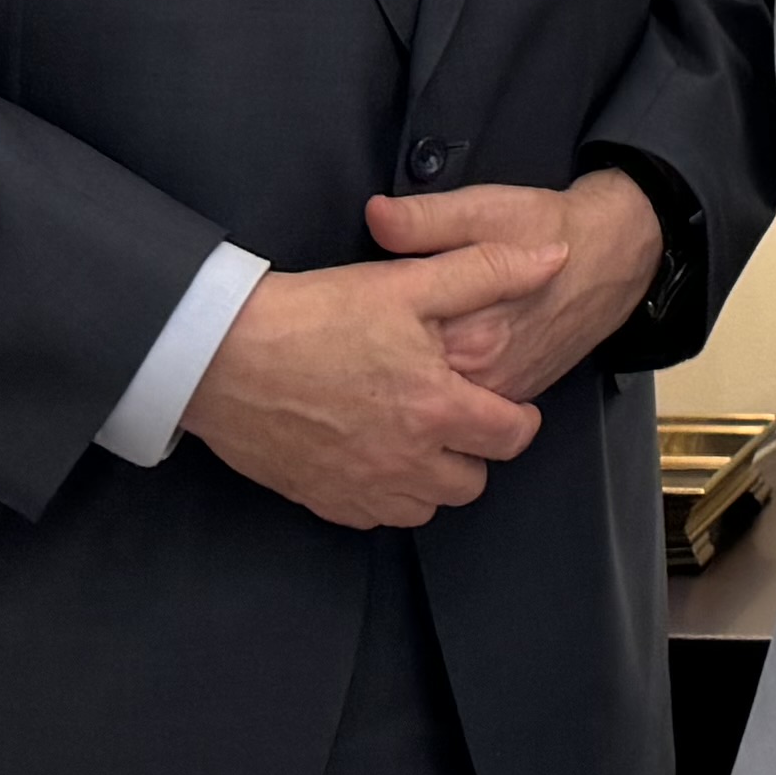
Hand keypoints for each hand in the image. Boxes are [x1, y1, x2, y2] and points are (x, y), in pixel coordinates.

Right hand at [179, 244, 550, 528]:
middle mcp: (407, 461)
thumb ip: (489, 271)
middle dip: (474, 450)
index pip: (513, 437)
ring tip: (413, 432)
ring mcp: (363, 488)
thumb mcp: (407, 282)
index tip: (500, 400)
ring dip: (432, 476)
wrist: (221, 355)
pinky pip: (376, 516)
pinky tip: (372, 452)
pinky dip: (385, 493)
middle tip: (451, 413)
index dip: (517, 418)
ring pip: (428, 506)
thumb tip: (554, 258)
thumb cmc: (313, 316)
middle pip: (474, 480)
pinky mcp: (323, 500)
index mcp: (437, 408)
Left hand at [377, 169, 666, 409]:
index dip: (362, 343)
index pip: (393, 357)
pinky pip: (467, 406)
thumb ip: (424, 220)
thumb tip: (375, 217)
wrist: (611, 254)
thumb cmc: (544, 225)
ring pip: (438, 404)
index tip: (339, 327)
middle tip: (354, 348)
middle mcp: (485, 374)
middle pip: (410, 390)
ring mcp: (502, 390)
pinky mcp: (515, 392)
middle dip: (379, 372)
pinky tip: (424, 366)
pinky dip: (441, 392)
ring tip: (381, 360)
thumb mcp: (481, 209)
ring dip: (408, 386)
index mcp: (468, 333)